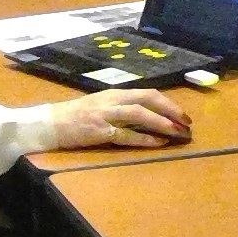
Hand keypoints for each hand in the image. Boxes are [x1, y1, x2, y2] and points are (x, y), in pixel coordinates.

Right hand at [49, 88, 189, 148]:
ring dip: (161, 123)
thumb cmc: (78, 116)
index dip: (169, 103)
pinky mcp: (99, 131)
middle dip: (171, 110)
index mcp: (116, 93)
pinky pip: (126, 134)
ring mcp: (106, 115)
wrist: (50, 123)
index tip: (183, 115)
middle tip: (187, 123)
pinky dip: (144, 138)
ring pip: (139, 114)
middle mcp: (113, 101)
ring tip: (178, 132)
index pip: (148, 93)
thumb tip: (151, 115)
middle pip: (148, 99)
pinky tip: (158, 143)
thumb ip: (124, 107)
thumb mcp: (103, 105)